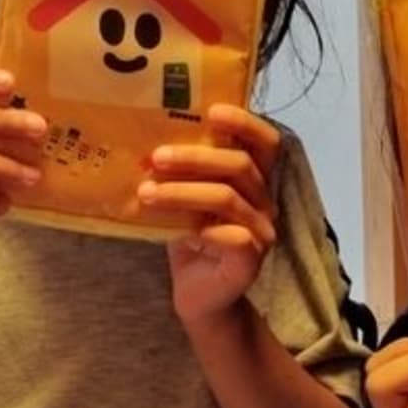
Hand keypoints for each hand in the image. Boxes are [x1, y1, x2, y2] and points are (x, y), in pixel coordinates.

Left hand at [142, 105, 279, 327]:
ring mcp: (261, 232)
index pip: (266, 143)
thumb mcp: (183, 198)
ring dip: (182, 192)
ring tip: (145, 192)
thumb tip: (142, 137)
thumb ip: (179, 172)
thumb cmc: (189, 239)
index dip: (245, 123)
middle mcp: (264, 202)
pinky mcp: (251, 261)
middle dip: (195, 157)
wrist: (197, 296)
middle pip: (241, 166)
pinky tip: (176, 231)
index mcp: (253, 180)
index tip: (212, 111)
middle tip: (155, 157)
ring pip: (228, 198)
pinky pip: (235, 237)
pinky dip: (204, 230)